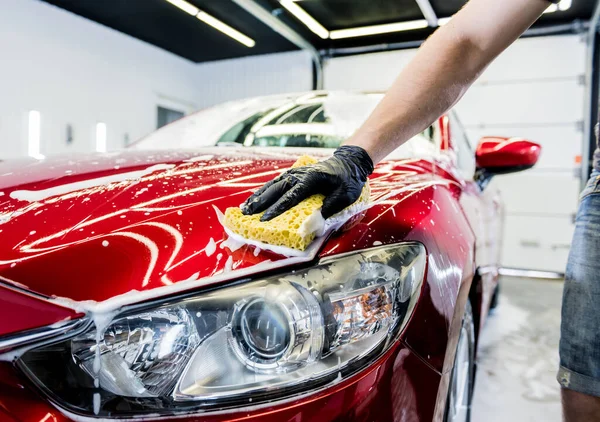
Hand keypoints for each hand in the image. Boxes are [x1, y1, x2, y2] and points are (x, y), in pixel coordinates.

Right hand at [241, 145, 373, 220]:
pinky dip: (264, 191)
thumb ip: (331, 207)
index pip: (291, 197)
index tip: (265, 220)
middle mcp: (299, 175)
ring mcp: (295, 173)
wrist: (348, 162)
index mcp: (311, 179)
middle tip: (247, 215)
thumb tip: (315, 220)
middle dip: (260, 203)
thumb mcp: (346, 195)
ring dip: (258, 197)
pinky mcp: (293, 175)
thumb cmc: (348, 180)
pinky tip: (255, 198)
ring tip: (245, 208)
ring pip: (272, 185)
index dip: (277, 209)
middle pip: (276, 190)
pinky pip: (275, 183)